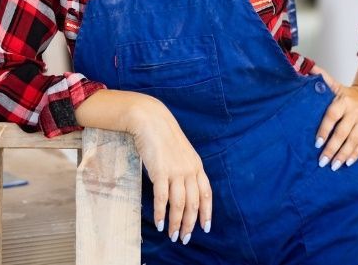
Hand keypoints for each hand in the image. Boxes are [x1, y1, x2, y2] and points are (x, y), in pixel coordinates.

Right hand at [124, 95, 211, 245]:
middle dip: (190, 223)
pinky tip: (159, 223)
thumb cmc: (163, 136)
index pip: (206, 193)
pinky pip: (162, 198)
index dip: (207, 212)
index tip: (205, 227)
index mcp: (197, 165)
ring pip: (179, 204)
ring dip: (176, 223)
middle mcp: (189, 169)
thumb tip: (183, 188)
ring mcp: (175, 170)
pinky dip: (161, 213)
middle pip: (194, 203)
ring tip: (172, 236)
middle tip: (185, 238)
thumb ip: (184, 168)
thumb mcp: (181, 152)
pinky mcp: (160, 171)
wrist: (151, 120)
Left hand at [310, 64, 357, 170]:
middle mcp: (354, 113)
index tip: (317, 143)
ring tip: (333, 166)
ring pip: (353, 141)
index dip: (325, 129)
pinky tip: (347, 163)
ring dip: (343, 155)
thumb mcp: (336, 85)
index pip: (332, 116)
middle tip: (322, 160)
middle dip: (332, 148)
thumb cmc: (349, 94)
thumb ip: (322, 78)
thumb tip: (307, 67)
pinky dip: (355, 155)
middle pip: (342, 133)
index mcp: (344, 101)